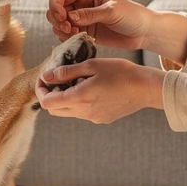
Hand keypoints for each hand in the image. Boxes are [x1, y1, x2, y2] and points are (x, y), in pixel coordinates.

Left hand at [35, 58, 164, 123]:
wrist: (146, 88)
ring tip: (74, 80)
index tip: (43, 78)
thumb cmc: (120, 72)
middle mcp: (84, 113)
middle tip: (55, 79)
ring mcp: (93, 118)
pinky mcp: (102, 119)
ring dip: (64, 99)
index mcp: (79, 99)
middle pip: (54, 110)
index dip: (40, 90)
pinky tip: (89, 88)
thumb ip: (66, 72)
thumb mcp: (91, 66)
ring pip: (68, 112)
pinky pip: (82, 113)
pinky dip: (78, 102)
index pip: (47, 102)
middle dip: (49, 95)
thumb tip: (46, 76)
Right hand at [45, 0, 152, 49]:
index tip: (64, 18)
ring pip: (58, 24)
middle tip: (68, 29)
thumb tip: (71, 18)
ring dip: (62, 31)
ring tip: (76, 34)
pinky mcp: (84, 32)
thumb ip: (90, 14)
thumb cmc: (132, 15)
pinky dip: (68, 38)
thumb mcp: (112, 11)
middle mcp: (80, 3)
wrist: (143, 32)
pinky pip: (67, 35)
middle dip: (57, 20)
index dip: (56, 6)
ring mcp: (81, 18)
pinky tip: (80, 38)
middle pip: (55, 10)